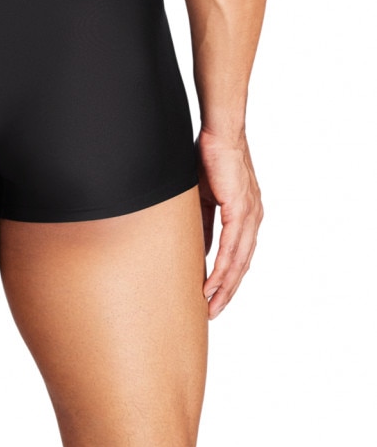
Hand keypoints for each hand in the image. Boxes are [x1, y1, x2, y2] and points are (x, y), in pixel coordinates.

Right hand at [195, 127, 262, 319]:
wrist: (220, 134)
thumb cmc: (209, 159)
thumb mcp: (203, 197)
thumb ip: (202, 222)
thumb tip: (195, 245)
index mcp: (245, 215)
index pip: (238, 255)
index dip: (227, 279)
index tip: (213, 296)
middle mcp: (252, 219)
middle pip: (242, 265)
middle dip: (227, 292)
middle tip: (212, 312)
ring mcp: (249, 215)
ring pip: (238, 261)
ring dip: (225, 287)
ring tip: (211, 305)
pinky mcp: (240, 209)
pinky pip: (231, 247)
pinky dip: (221, 268)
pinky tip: (212, 283)